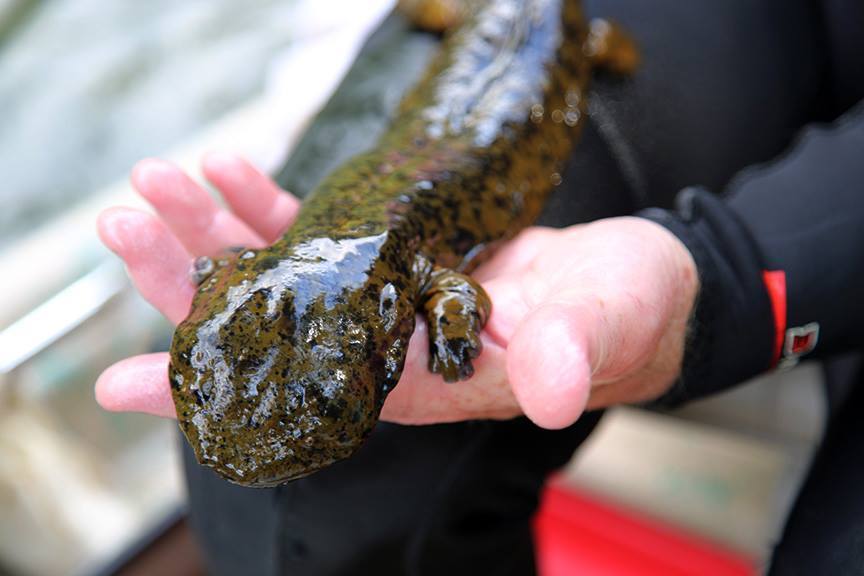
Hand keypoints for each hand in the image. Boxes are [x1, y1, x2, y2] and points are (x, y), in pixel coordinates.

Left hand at [96, 155, 697, 428]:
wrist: (632, 286)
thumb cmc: (621, 317)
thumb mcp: (604, 332)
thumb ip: (571, 357)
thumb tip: (551, 389)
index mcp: (420, 378)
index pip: (297, 392)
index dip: (214, 390)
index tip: (122, 383)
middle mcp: (385, 344)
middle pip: (265, 324)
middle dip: (189, 281)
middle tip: (126, 227)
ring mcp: (383, 297)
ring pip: (280, 272)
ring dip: (215, 230)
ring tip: (157, 182)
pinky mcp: (396, 253)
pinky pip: (318, 232)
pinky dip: (271, 203)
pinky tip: (231, 167)